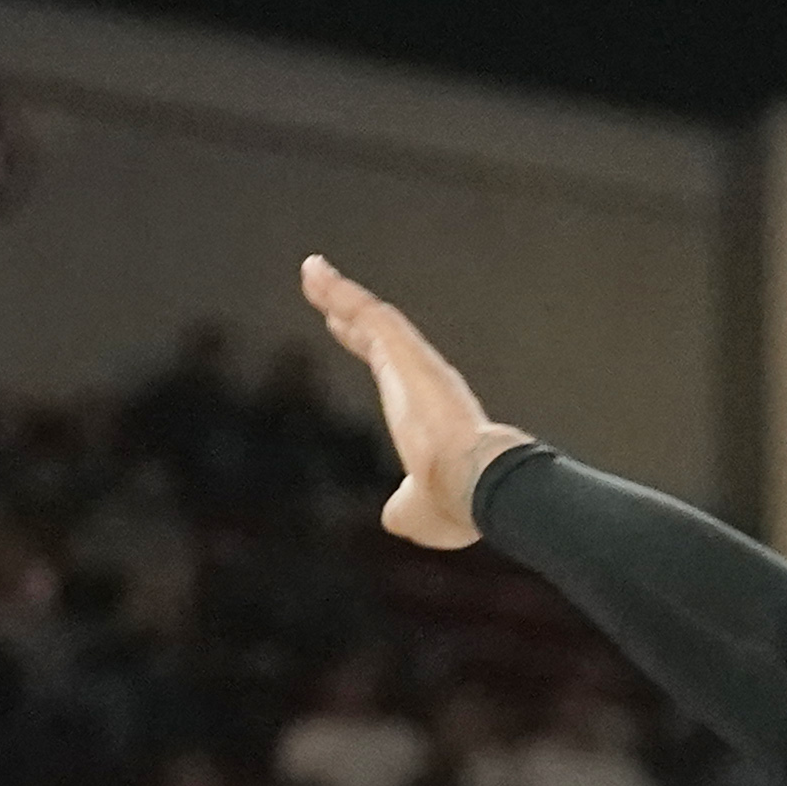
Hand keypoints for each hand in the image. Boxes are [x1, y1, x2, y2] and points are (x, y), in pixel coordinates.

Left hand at [299, 255, 529, 550]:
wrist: (474, 488)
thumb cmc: (453, 504)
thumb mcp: (416, 511)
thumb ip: (403, 506)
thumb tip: (396, 515)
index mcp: (422, 416)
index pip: (389, 372)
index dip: (367, 349)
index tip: (346, 330)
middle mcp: (418, 383)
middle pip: (376, 337)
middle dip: (349, 313)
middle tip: (326, 290)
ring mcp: (412, 364)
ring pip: (369, 318)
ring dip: (338, 294)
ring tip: (312, 271)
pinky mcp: (404, 353)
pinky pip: (366, 313)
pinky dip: (339, 292)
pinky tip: (314, 273)